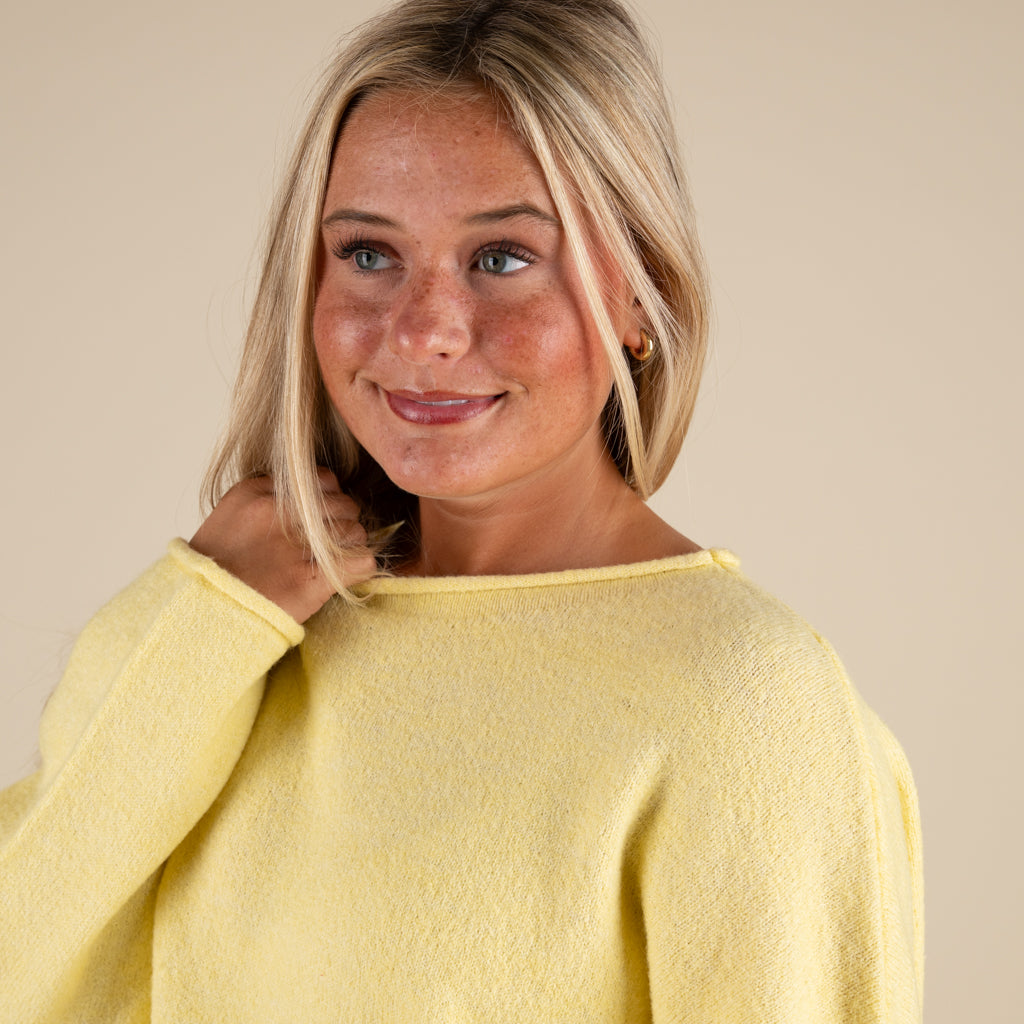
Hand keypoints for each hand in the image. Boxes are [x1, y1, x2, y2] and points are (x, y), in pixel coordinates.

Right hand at [188, 469, 374, 622]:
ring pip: (356, 531)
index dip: (327, 502)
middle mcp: (277, 512)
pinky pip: (361, 560)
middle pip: (343, 504)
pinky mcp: (310, 580)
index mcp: (255, 493)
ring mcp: (295, 545)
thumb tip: (311, 498)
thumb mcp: (229, 519)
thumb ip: (267, 500)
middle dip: (342, 525)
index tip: (318, 521)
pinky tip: (344, 578)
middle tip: (327, 547)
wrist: (199, 616)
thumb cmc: (214, 573)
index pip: (321, 480)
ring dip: (350, 548)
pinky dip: (359, 569)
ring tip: (331, 564)